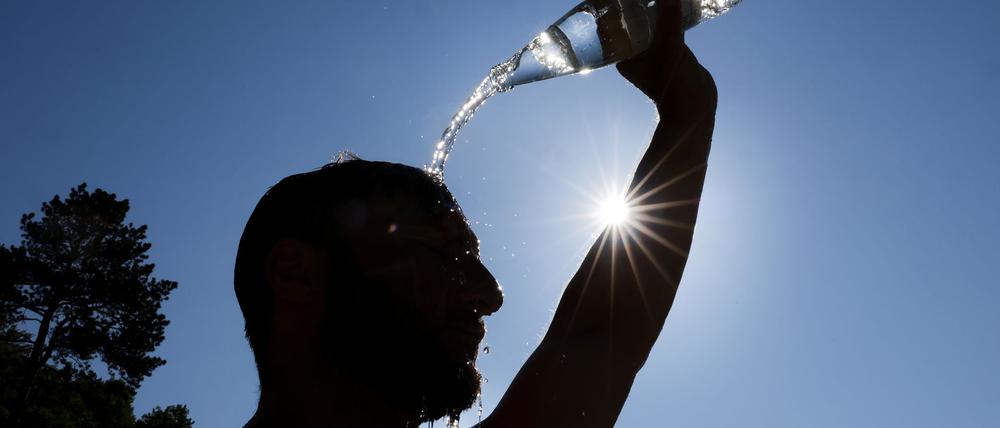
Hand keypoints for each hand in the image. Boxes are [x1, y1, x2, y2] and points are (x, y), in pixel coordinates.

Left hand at [617, 0, 715, 116]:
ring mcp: (653, 54)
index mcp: (624, 57)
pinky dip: (671, 17)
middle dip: (637, 6)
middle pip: (633, 23)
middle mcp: (635, 55)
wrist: (696, 108)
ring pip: (652, 25)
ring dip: (656, 10)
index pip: (614, 27)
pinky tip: (677, 3)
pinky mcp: (671, 52)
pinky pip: (668, 29)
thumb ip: (669, 18)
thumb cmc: (674, 84)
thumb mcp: (670, 46)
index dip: (616, 8)